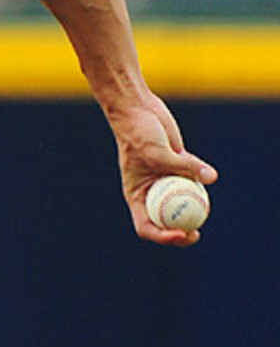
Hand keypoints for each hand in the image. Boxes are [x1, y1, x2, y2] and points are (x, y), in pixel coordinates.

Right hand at [110, 94, 216, 246]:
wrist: (138, 109)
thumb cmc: (138, 133)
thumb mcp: (157, 153)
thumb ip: (184, 166)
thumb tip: (211, 177)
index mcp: (137, 195)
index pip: (146, 226)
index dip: (162, 236)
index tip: (180, 234)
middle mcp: (151, 192)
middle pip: (167, 221)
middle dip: (183, 230)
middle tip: (197, 233)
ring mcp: (165, 180)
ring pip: (184, 201)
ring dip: (196, 204)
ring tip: (206, 202)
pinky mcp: (178, 167)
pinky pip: (194, 180)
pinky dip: (201, 178)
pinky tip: (206, 172)